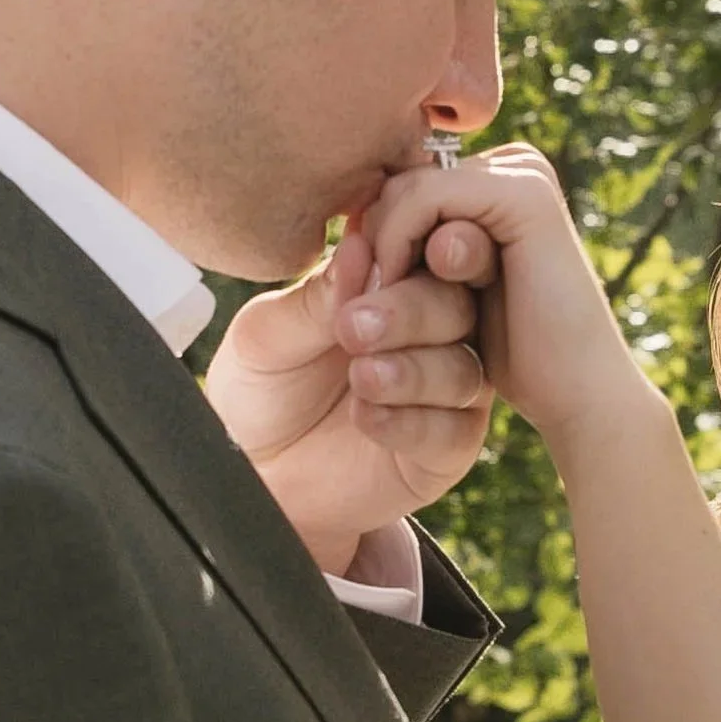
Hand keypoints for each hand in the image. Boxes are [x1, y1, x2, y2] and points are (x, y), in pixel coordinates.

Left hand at [205, 214, 499, 573]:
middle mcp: (429, 335)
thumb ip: (316, 299)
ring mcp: (443, 392)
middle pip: (456, 307)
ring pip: (463, 369)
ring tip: (361, 377)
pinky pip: (454, 431)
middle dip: (411, 313)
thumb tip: (360, 246)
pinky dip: (411, 422)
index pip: (423, 256)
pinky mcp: (446, 450)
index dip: (408, 253)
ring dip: (412, 371)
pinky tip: (365, 418)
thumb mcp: (268, 337)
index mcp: (392, 290)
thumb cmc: (261, 391)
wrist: (256, 475)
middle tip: (356, 327)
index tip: (370, 262)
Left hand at [356, 149, 651, 456]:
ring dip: (381, 259)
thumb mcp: (438, 301)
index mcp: (490, 186)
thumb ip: (400, 253)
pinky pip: (422, 196)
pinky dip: (396, 247)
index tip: (365, 304)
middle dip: (372, 251)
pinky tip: (405, 299)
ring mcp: (521, 175)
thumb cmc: (513, 357)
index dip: (369, 244)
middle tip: (366, 317)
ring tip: (381, 318)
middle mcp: (509, 170)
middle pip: (395, 186)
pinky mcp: (525, 193)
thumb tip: (349, 224)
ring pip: (402, 193)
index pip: (395, 189)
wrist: (579, 397)